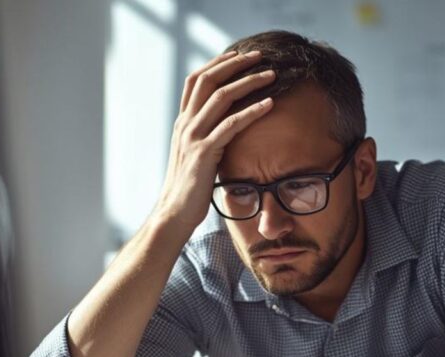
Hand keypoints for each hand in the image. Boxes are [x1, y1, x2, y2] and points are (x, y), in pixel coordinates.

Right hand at [154, 50, 276, 230]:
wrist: (174, 213)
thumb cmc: (189, 189)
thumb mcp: (195, 156)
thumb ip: (206, 138)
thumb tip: (224, 130)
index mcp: (182, 123)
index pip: (195, 81)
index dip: (216, 64)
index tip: (237, 54)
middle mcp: (185, 124)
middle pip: (207, 80)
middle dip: (234, 64)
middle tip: (258, 55)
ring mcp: (192, 137)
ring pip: (221, 97)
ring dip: (248, 82)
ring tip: (271, 75)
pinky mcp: (204, 153)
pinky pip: (231, 125)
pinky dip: (252, 111)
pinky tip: (270, 104)